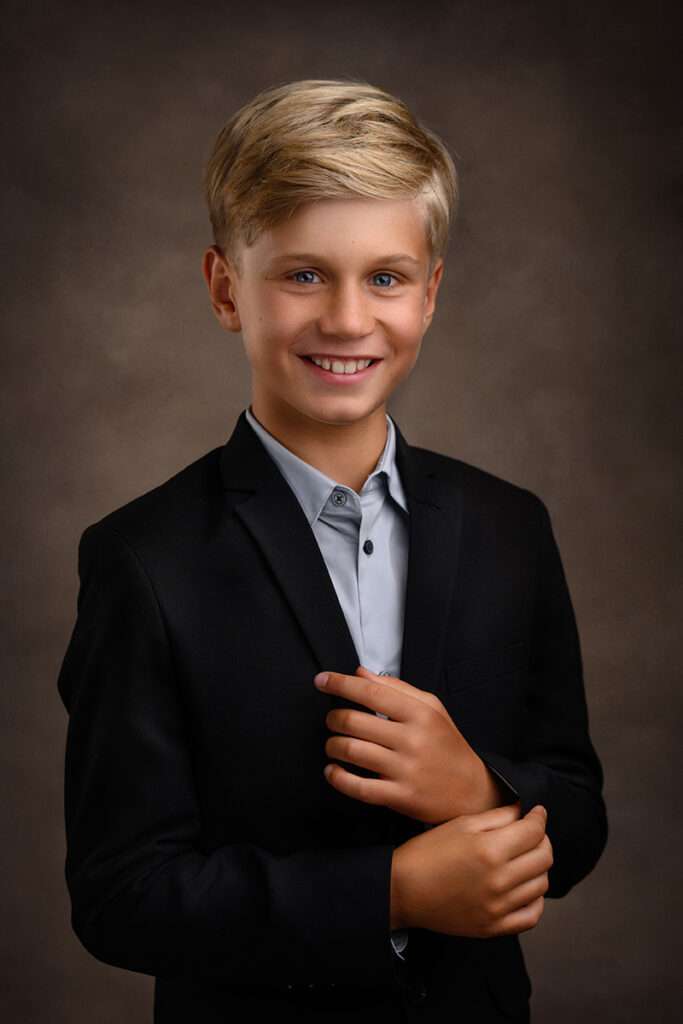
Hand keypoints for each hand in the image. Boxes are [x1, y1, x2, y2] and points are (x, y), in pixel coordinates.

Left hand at [314, 665, 499, 823]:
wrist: (472, 790)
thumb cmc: (447, 746)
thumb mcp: (432, 708)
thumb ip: (396, 688)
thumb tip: (360, 673)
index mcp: (420, 714)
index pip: (371, 692)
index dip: (340, 684)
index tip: (322, 680)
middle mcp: (412, 739)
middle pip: (354, 721)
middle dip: (332, 718)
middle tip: (331, 719)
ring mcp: (405, 769)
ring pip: (351, 751)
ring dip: (332, 746)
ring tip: (333, 744)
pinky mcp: (399, 796)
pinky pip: (357, 787)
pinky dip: (337, 777)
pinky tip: (333, 771)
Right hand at [391, 803, 552, 936]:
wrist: (403, 890)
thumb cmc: (428, 852)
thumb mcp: (460, 824)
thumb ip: (497, 816)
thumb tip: (524, 812)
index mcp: (490, 849)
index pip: (534, 832)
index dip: (539, 818)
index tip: (537, 813)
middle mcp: (499, 880)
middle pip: (544, 857)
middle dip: (543, 840)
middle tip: (532, 833)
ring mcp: (498, 907)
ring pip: (541, 884)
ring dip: (539, 867)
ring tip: (525, 858)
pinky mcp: (494, 927)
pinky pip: (532, 915)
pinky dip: (535, 899)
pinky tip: (524, 887)